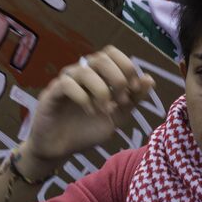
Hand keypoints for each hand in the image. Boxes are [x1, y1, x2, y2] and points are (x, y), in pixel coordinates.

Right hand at [19, 46, 154, 176]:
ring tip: (105, 110)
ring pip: (86, 71)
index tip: (133, 89)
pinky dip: (83, 98)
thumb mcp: (117, 116)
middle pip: (101, 58)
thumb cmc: (87, 129)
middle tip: (121, 101)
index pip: (112, 53)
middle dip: (117, 79)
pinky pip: (67, 84)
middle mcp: (81, 72)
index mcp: (97, 73)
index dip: (126, 67)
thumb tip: (149, 79)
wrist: (62, 149)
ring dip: (102, 91)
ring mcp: (66, 80)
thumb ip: (133, 99)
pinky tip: (89, 111)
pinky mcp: (51, 93)